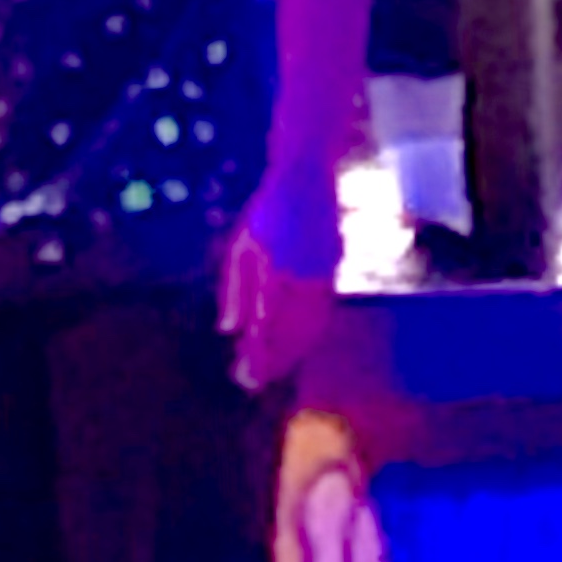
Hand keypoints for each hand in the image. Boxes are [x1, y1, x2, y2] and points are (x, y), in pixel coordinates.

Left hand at [220, 168, 339, 391]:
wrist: (307, 177)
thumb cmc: (267, 212)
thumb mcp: (242, 243)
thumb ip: (233, 287)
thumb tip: (226, 330)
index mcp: (273, 264)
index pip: (264, 321)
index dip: (256, 352)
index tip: (244, 375)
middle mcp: (300, 273)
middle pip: (287, 331)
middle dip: (271, 361)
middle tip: (250, 384)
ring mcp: (321, 274)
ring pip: (307, 328)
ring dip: (290, 354)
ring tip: (268, 374)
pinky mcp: (334, 273)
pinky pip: (321, 315)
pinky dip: (308, 337)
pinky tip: (293, 350)